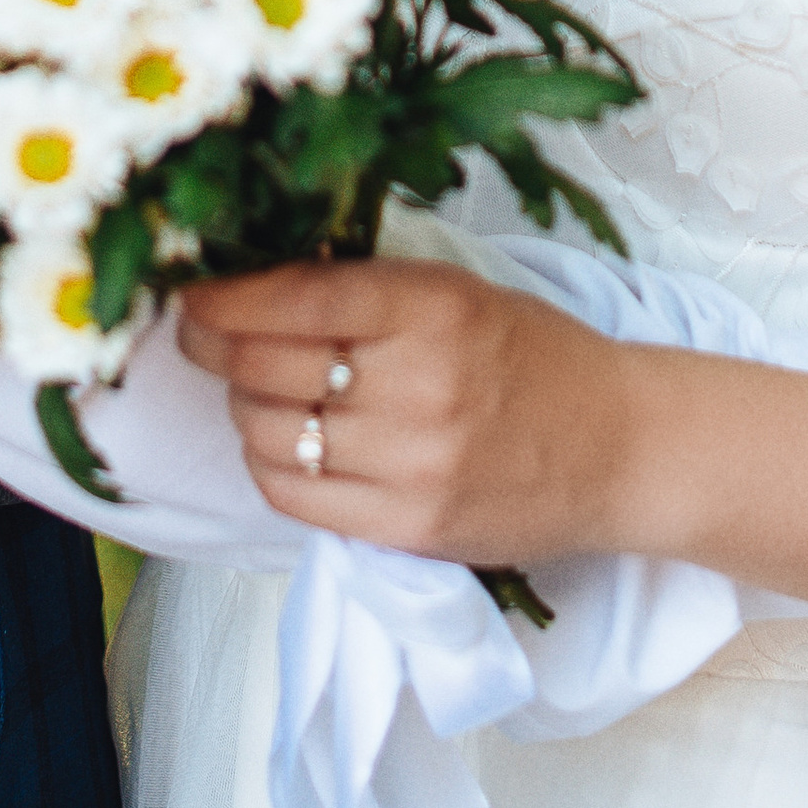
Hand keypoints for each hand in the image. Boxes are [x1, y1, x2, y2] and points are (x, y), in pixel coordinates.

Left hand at [178, 259, 634, 565]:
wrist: (619, 448)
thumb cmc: (536, 357)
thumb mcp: (460, 294)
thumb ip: (369, 289)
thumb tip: (256, 279)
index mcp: (433, 307)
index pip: (295, 295)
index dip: (223, 296)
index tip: (188, 291)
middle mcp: (419, 384)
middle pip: (263, 366)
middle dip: (212, 346)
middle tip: (200, 334)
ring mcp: (411, 464)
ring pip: (267, 433)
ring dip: (241, 407)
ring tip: (257, 390)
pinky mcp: (406, 528)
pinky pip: (294, 497)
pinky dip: (269, 466)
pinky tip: (285, 444)